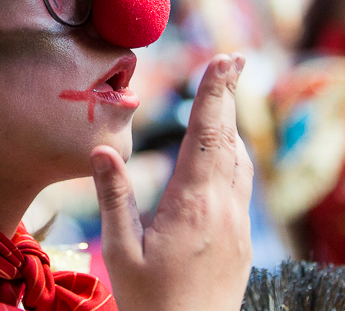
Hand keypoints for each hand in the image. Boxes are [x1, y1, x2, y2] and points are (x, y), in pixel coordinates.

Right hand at [91, 53, 252, 310]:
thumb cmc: (151, 301)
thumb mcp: (122, 250)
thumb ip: (114, 197)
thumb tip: (102, 149)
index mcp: (194, 204)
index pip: (207, 134)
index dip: (215, 93)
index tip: (222, 60)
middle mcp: (224, 207)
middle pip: (231, 138)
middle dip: (229, 96)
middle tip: (232, 59)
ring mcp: (237, 224)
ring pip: (241, 160)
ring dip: (231, 125)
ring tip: (223, 97)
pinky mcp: (240, 239)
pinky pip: (242, 182)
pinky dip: (233, 153)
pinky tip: (223, 151)